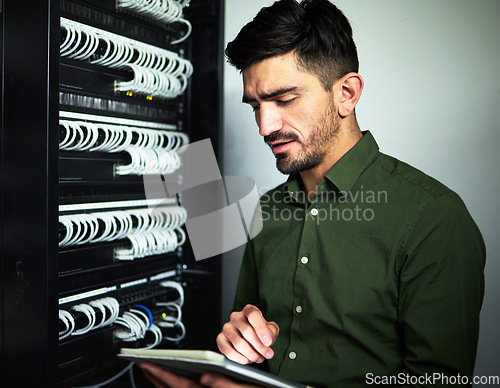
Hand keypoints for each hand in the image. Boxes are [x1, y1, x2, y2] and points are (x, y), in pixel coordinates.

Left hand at [139, 362, 257, 387]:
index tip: (148, 365)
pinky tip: (173, 380)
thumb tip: (204, 377)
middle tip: (143, 364)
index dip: (162, 375)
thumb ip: (225, 385)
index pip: (182, 387)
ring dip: (164, 383)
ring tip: (154, 370)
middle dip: (157, 378)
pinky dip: (175, 387)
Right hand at [216, 304, 278, 364]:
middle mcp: (236, 317)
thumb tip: (268, 337)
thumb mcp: (270, 329)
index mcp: (248, 310)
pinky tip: (247, 360)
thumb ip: (271, 331)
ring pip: (238, 343)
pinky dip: (239, 358)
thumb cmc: (260, 332)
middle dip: (259, 346)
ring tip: (259, 358)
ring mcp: (226, 327)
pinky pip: (228, 351)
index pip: (253, 315)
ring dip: (251, 354)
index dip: (261, 329)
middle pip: (246, 330)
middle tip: (268, 354)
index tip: (268, 342)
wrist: (250, 338)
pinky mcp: (220, 339)